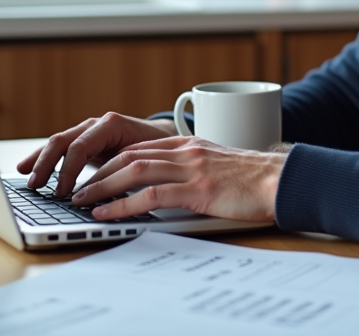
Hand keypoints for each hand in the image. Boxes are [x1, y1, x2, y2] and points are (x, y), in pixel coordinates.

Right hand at [15, 113, 178, 196]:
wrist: (164, 137)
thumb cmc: (158, 148)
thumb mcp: (147, 158)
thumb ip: (128, 170)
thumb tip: (110, 193)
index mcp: (111, 125)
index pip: (81, 146)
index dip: (68, 170)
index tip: (62, 192)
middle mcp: (96, 125)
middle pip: (63, 141)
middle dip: (46, 164)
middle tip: (36, 186)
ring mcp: (87, 131)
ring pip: (57, 143)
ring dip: (40, 161)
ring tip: (26, 178)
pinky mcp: (83, 141)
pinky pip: (60, 149)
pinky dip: (43, 158)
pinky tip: (26, 168)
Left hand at [70, 135, 285, 221]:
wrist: (281, 180)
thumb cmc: (253, 180)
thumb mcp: (217, 166)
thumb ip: (192, 169)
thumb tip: (168, 186)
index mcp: (189, 145)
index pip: (139, 149)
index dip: (111, 162)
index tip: (93, 176)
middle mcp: (186, 152)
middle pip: (130, 157)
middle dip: (99, 173)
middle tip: (77, 189)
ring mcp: (191, 169)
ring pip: (134, 172)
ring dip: (103, 187)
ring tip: (83, 200)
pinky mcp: (198, 189)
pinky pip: (151, 195)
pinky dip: (123, 204)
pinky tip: (109, 213)